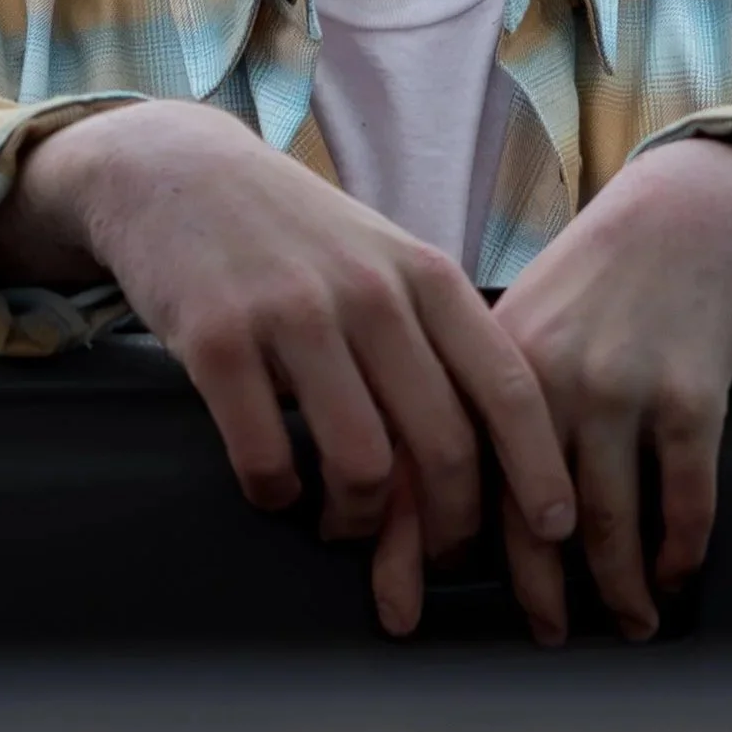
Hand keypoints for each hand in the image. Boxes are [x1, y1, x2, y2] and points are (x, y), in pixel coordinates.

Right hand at [0, 103, 574, 625]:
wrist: (176, 170)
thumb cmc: (295, 234)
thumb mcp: (382, 260)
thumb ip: (432, 340)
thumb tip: (488, 454)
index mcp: (424, 274)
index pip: (508, 385)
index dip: (539, 468)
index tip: (556, 529)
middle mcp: (370, 292)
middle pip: (443, 446)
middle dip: (449, 529)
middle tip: (434, 562)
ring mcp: (293, 315)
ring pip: (362, 468)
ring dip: (358, 525)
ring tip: (341, 526)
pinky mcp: (218, 340)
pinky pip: (267, 461)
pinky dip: (278, 498)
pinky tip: (275, 489)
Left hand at [373, 134, 731, 645]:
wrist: (690, 208)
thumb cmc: (598, 275)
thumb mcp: (520, 320)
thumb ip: (474, 395)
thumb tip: (426, 490)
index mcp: (489, 359)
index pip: (435, 472)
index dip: (412, 552)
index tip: (403, 613)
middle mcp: (548, 378)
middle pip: (524, 520)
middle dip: (537, 591)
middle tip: (549, 632)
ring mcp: (622, 389)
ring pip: (608, 528)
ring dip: (617, 590)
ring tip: (628, 622)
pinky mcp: (692, 398)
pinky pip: (683, 502)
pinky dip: (679, 553)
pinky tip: (675, 575)